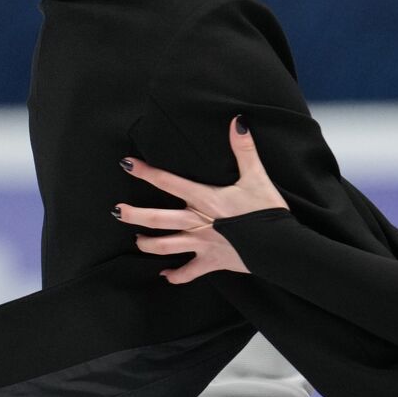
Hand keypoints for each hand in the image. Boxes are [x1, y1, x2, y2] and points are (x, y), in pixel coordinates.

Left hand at [115, 116, 287, 283]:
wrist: (281, 246)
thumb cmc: (268, 211)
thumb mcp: (257, 177)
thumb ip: (244, 149)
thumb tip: (237, 121)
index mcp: (205, 199)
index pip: (169, 182)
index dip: (147, 172)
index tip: (126, 164)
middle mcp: (198, 222)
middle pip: (158, 219)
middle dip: (134, 215)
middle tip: (116, 212)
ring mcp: (203, 244)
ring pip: (166, 246)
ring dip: (148, 245)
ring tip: (136, 241)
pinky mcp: (212, 262)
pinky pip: (189, 272)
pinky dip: (176, 275)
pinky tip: (165, 275)